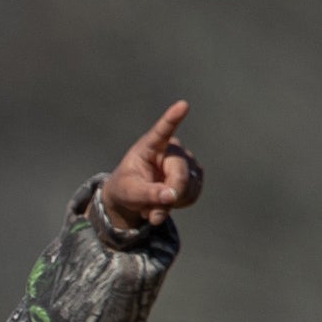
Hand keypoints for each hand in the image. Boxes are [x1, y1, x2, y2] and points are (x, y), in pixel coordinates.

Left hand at [98, 101, 200, 230]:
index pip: (162, 130)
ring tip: (151, 205)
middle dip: (168, 196)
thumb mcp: (129, 193)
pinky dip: (178, 204)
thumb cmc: (126, 188)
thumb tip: (171, 196)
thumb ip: (147, 193)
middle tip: (152, 216)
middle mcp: (173, 149)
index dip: (172, 118)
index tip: (182, 105)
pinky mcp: (195, 175)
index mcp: (151, 145)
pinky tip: (166, 202)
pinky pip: (192, 194)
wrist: (133, 197)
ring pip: (188, 187)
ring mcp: (187, 162)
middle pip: (179, 174)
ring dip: (170, 204)